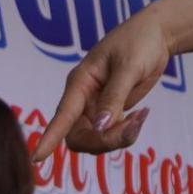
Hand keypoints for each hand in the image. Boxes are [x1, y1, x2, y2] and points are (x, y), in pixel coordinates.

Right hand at [32, 4, 167, 158]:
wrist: (156, 34)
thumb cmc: (139, 42)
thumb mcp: (128, 67)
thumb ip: (113, 97)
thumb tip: (100, 127)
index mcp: (79, 83)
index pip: (61, 116)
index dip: (48, 138)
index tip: (36, 159)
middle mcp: (82, 99)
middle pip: (79, 137)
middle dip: (104, 140)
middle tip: (134, 126)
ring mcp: (94, 108)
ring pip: (96, 140)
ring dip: (119, 137)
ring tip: (141, 116)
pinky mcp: (108, 113)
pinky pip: (110, 135)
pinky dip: (127, 132)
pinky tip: (141, 115)